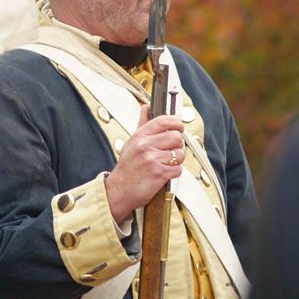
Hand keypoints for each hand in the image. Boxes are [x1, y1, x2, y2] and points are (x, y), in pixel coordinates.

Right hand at [104, 104, 184, 223]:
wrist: (118, 190)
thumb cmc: (127, 167)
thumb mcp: (132, 141)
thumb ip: (142, 123)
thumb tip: (146, 107)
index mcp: (140, 136)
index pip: (164, 121)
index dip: (176, 123)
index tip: (179, 127)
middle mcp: (146, 146)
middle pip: (176, 137)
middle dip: (177, 145)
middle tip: (171, 150)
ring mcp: (153, 160)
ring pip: (180, 154)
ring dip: (177, 160)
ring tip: (167, 162)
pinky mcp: (159, 174)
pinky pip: (178, 169)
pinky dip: (174, 172)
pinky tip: (165, 173)